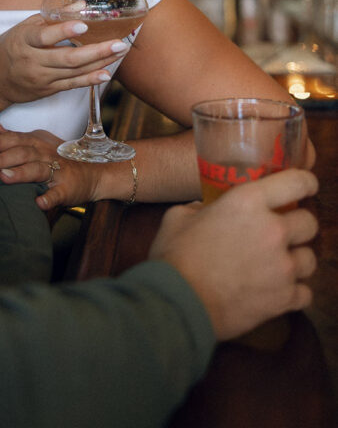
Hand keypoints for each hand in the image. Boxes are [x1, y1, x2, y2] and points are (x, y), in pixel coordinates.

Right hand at [0, 14, 129, 112]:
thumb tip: (82, 3)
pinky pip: (72, 85)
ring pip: (74, 72)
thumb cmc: (9, 48)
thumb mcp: (24, 27)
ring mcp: (41, 78)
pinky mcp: (48, 90)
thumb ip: (52, 17)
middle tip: (118, 42)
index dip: (64, 31)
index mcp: (23, 41)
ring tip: (119, 51)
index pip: (44, 37)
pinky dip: (90, 80)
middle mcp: (32, 61)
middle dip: (96, 51)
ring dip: (100, 62)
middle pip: (67, 58)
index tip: (83, 25)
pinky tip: (106, 73)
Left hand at [0, 124, 104, 209]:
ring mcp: (57, 171)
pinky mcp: (67, 189)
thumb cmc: (57, 159)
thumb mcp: (36, 143)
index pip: (15, 139)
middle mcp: (46, 154)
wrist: (91, 175)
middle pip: (23, 153)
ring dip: (21, 174)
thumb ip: (13, 136)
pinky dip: (49, 198)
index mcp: (36, 143)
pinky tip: (38, 203)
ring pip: (38, 170)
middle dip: (2, 158)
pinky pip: (58, 194)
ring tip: (4, 177)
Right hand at [149, 169, 318, 340]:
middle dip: (298, 225)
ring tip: (279, 265)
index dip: (306, 182)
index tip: (306, 186)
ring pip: (310, 259)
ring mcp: (282, 267)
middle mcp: (273, 231)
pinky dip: (293, 292)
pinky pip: (305, 292)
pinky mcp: (284, 299)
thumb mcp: (178, 217)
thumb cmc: (175, 256)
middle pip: (309, 222)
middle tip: (283, 232)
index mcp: (248, 202)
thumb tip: (205, 210)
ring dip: (296, 260)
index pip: (296, 182)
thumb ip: (199, 208)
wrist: (178, 302)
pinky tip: (276, 291)